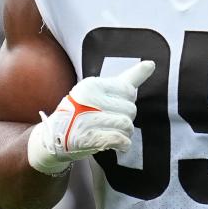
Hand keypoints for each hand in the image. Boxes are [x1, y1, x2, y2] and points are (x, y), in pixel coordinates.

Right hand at [27, 61, 155, 173]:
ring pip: (127, 125)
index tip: (113, 106)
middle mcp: (89, 99)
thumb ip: (128, 78)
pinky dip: (123, 144)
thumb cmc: (83, 111)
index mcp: (92, 85)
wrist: (55, 137)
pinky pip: (120, 139)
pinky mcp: (88, 138)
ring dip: (125, 133)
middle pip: (130, 109)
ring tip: (112, 132)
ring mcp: (87, 119)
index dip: (127, 101)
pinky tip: (119, 145)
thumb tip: (152, 63)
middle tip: (110, 122)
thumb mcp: (101, 90)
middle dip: (126, 118)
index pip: (128, 91)